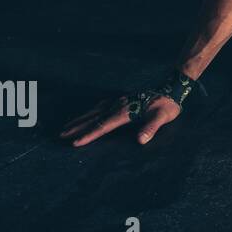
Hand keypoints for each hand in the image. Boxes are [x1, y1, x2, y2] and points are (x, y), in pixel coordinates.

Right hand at [60, 92, 180, 146]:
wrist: (170, 89)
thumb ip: (151, 128)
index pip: (104, 125)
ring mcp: (119, 102)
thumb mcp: (162, 117)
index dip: (89, 134)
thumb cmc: (167, 106)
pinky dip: (89, 113)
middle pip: (94, 118)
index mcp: (126, 111)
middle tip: (61, 135)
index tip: (76, 141)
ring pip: (94, 112)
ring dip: (80, 119)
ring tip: (66, 126)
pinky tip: (85, 115)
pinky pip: (100, 107)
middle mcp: (119, 105)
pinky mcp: (121, 100)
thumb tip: (141, 140)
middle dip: (77, 127)